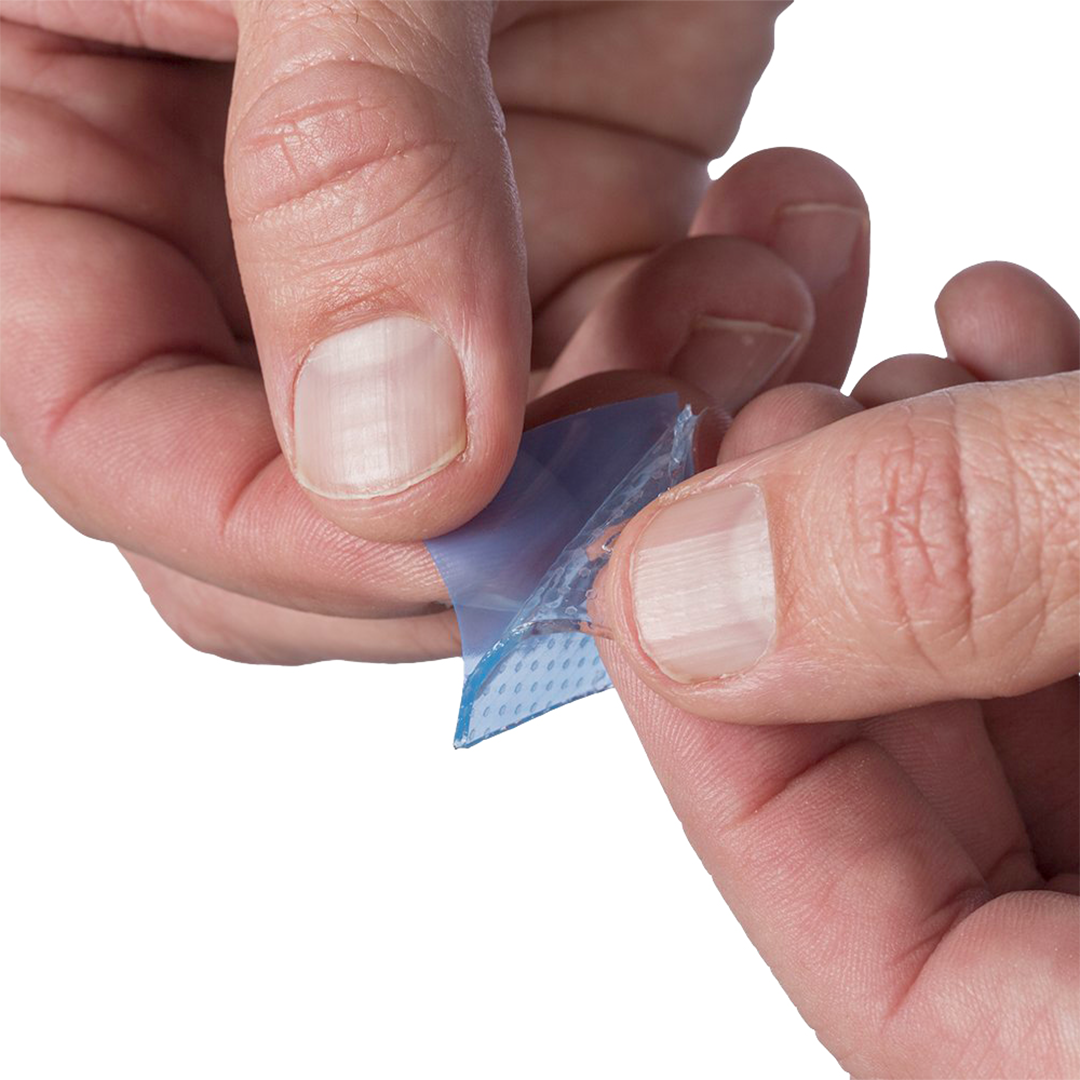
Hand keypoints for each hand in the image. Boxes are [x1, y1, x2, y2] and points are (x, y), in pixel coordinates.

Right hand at [1, 1, 870, 662]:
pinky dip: (707, 370)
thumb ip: (347, 169)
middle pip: (287, 519)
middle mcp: (226, 241)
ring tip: (738, 306)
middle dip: (458, 536)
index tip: (457, 545)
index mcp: (59, 153)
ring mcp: (402, 259)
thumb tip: (400, 466)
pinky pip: (614, 398)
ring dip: (622, 454)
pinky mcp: (558, 240)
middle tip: (617, 467)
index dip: (277, 536)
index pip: (113, 445)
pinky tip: (780, 257)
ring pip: (480, 489)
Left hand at [596, 261, 1078, 1076]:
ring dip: (918, 510)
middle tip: (776, 433)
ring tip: (896, 365)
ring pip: (991, 689)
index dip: (744, 786)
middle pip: (927, 820)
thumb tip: (687, 585)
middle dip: (827, 599)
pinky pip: (1077, 611)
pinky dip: (1025, 480)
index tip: (661, 587)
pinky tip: (996, 338)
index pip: (890, 982)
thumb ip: (961, 564)